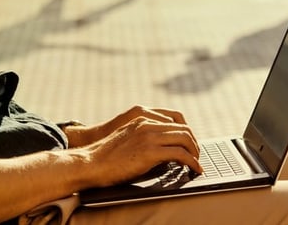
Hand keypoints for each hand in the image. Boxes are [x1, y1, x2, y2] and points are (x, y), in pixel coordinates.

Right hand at [77, 107, 201, 187]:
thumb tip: (160, 151)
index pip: (175, 119)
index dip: (186, 133)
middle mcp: (147, 123)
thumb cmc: (105, 156)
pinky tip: (194, 169)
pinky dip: (192, 162)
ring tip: (197, 164)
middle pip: (183, 128)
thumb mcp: (126, 138)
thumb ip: (142, 137)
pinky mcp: (150, 151)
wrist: (91, 162)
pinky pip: (181, 154)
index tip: (189, 145)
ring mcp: (149, 136)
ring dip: (195, 152)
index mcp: (141, 118)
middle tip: (196, 156)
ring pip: (185, 138)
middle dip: (194, 143)